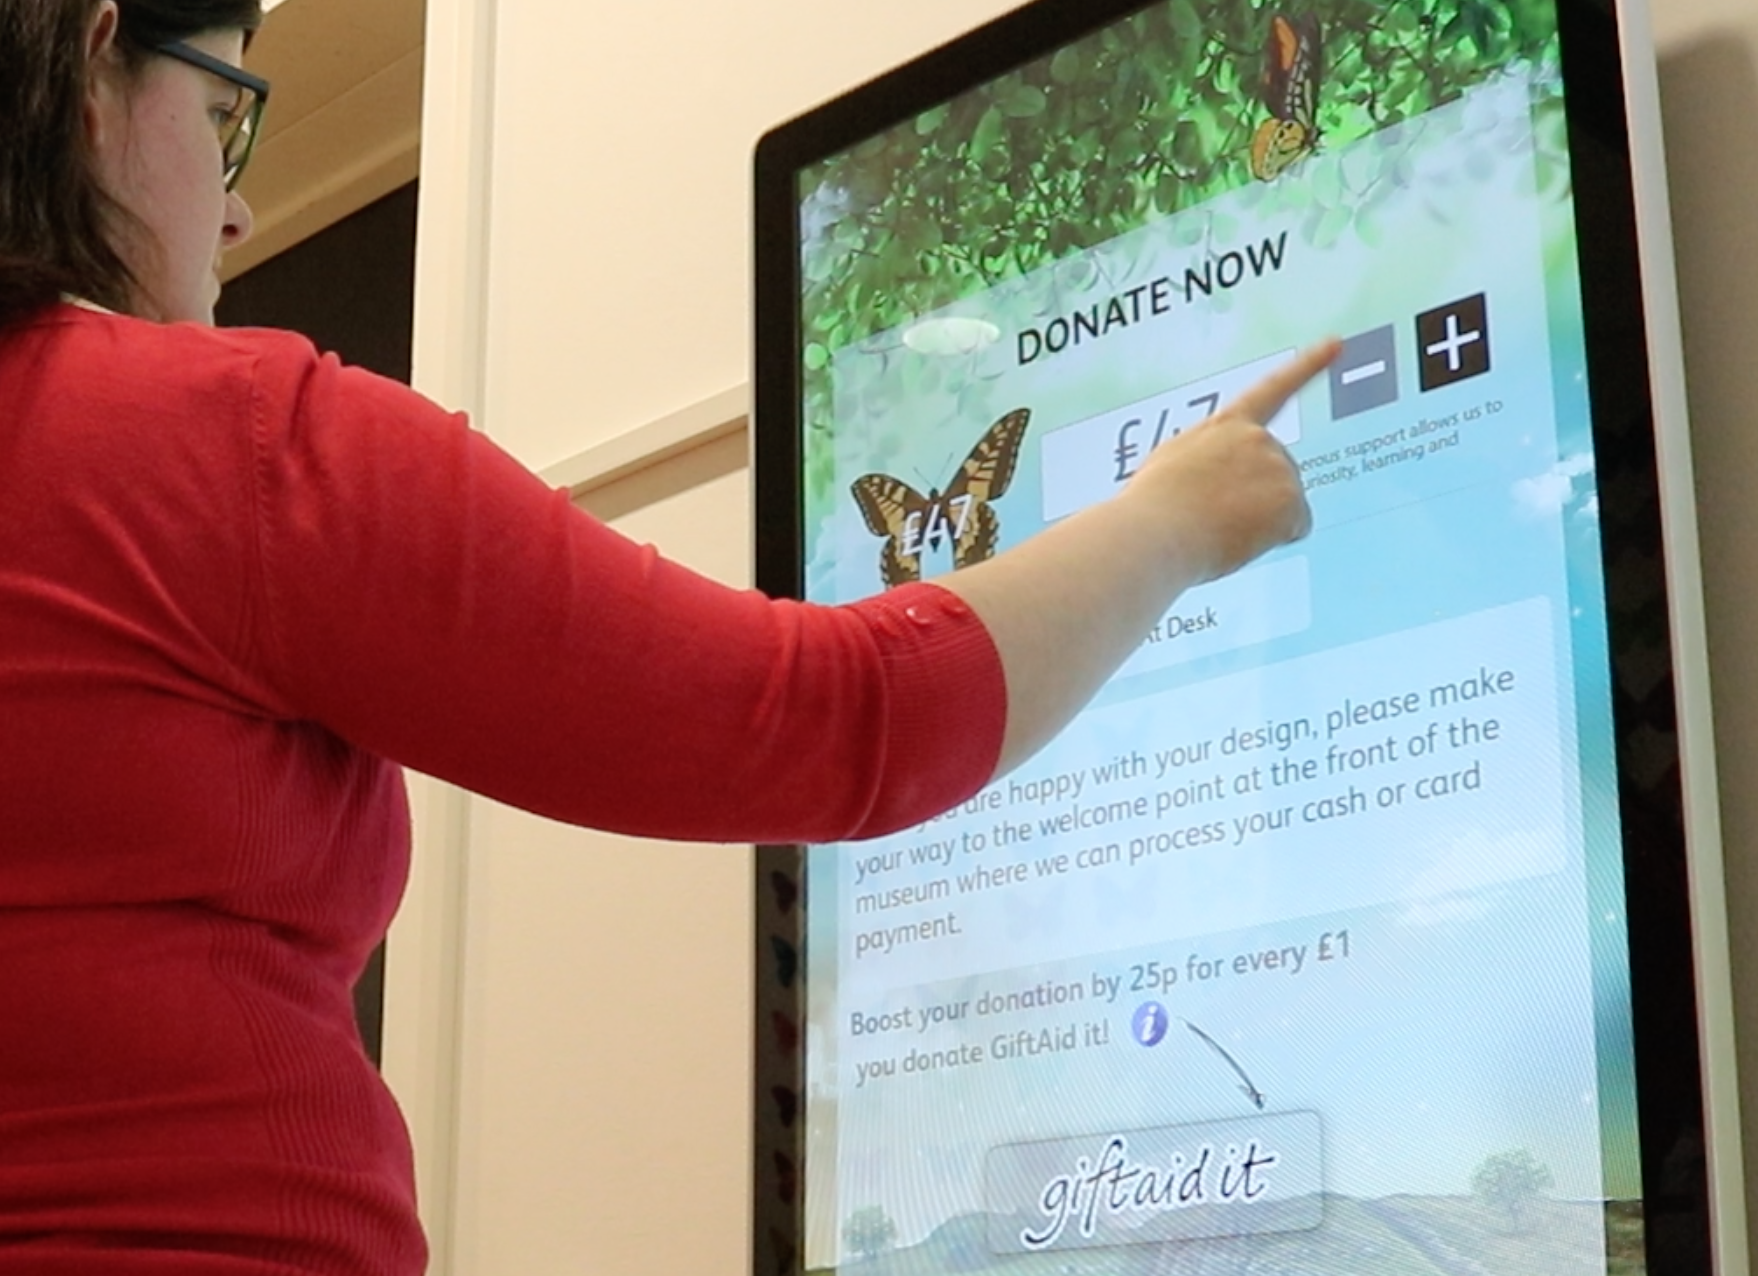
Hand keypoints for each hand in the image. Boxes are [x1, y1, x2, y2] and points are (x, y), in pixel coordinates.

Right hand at [1127, 339, 1339, 583]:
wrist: (1155, 531)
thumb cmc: (1152, 507)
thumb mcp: (1173, 463)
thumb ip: (1207, 458)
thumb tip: (1216, 483)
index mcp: (1225, 426)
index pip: (1273, 390)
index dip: (1308, 366)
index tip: (1336, 344)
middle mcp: (1258, 438)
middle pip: (1278, 474)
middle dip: (1257, 498)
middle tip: (1214, 515)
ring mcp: (1278, 466)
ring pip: (1283, 506)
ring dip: (1259, 522)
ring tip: (1217, 526)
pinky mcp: (1291, 499)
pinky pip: (1293, 529)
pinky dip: (1272, 540)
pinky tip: (1238, 537)